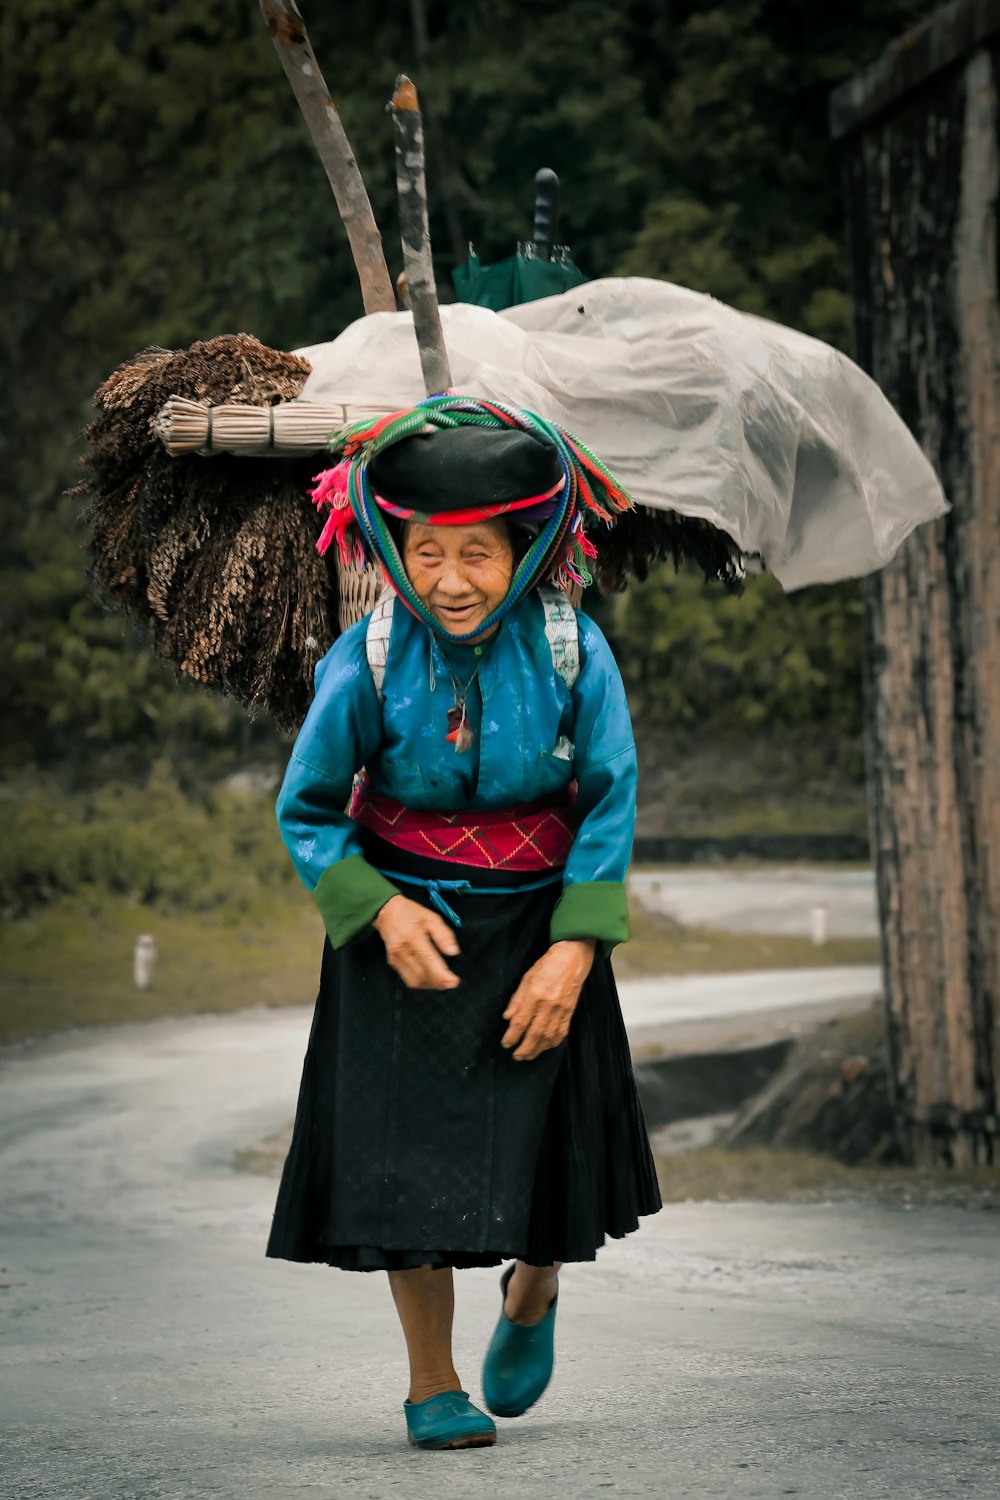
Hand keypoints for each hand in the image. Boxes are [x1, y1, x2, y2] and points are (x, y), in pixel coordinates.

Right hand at [373, 894, 460, 990]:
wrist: (387, 912)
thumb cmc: (411, 913)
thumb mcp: (432, 918)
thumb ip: (443, 935)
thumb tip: (453, 952)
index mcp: (414, 937)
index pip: (429, 961)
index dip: (443, 976)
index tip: (454, 981)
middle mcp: (403, 950)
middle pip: (422, 975)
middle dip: (439, 983)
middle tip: (451, 982)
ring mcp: (396, 958)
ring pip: (415, 981)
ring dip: (430, 985)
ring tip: (442, 981)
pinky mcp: (393, 963)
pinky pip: (408, 979)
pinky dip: (422, 982)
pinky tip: (430, 978)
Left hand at [501, 939, 595, 1060]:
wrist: (572, 958)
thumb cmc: (548, 964)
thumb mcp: (527, 977)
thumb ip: (517, 999)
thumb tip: (507, 1018)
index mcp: (535, 994)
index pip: (520, 1021)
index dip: (512, 1036)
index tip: (506, 1044)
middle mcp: (548, 1004)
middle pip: (535, 1033)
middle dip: (524, 1048)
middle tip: (516, 1056)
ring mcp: (561, 1010)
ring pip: (548, 1036)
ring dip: (537, 1049)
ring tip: (528, 1056)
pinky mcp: (570, 1012)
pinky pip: (561, 1032)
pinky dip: (553, 1042)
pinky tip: (545, 1047)